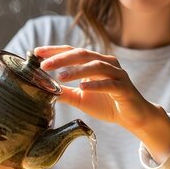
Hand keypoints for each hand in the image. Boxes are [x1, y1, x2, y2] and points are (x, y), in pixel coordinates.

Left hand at [34, 45, 154, 131]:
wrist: (133, 117)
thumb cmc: (107, 104)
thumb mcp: (81, 98)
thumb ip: (64, 92)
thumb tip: (42, 89)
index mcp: (94, 62)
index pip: (72, 52)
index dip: (55, 51)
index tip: (37, 52)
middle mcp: (106, 63)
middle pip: (82, 55)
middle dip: (62, 59)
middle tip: (45, 65)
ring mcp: (117, 74)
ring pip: (96, 66)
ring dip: (77, 71)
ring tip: (60, 76)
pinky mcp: (124, 87)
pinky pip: (109, 84)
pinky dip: (96, 85)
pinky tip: (83, 88)